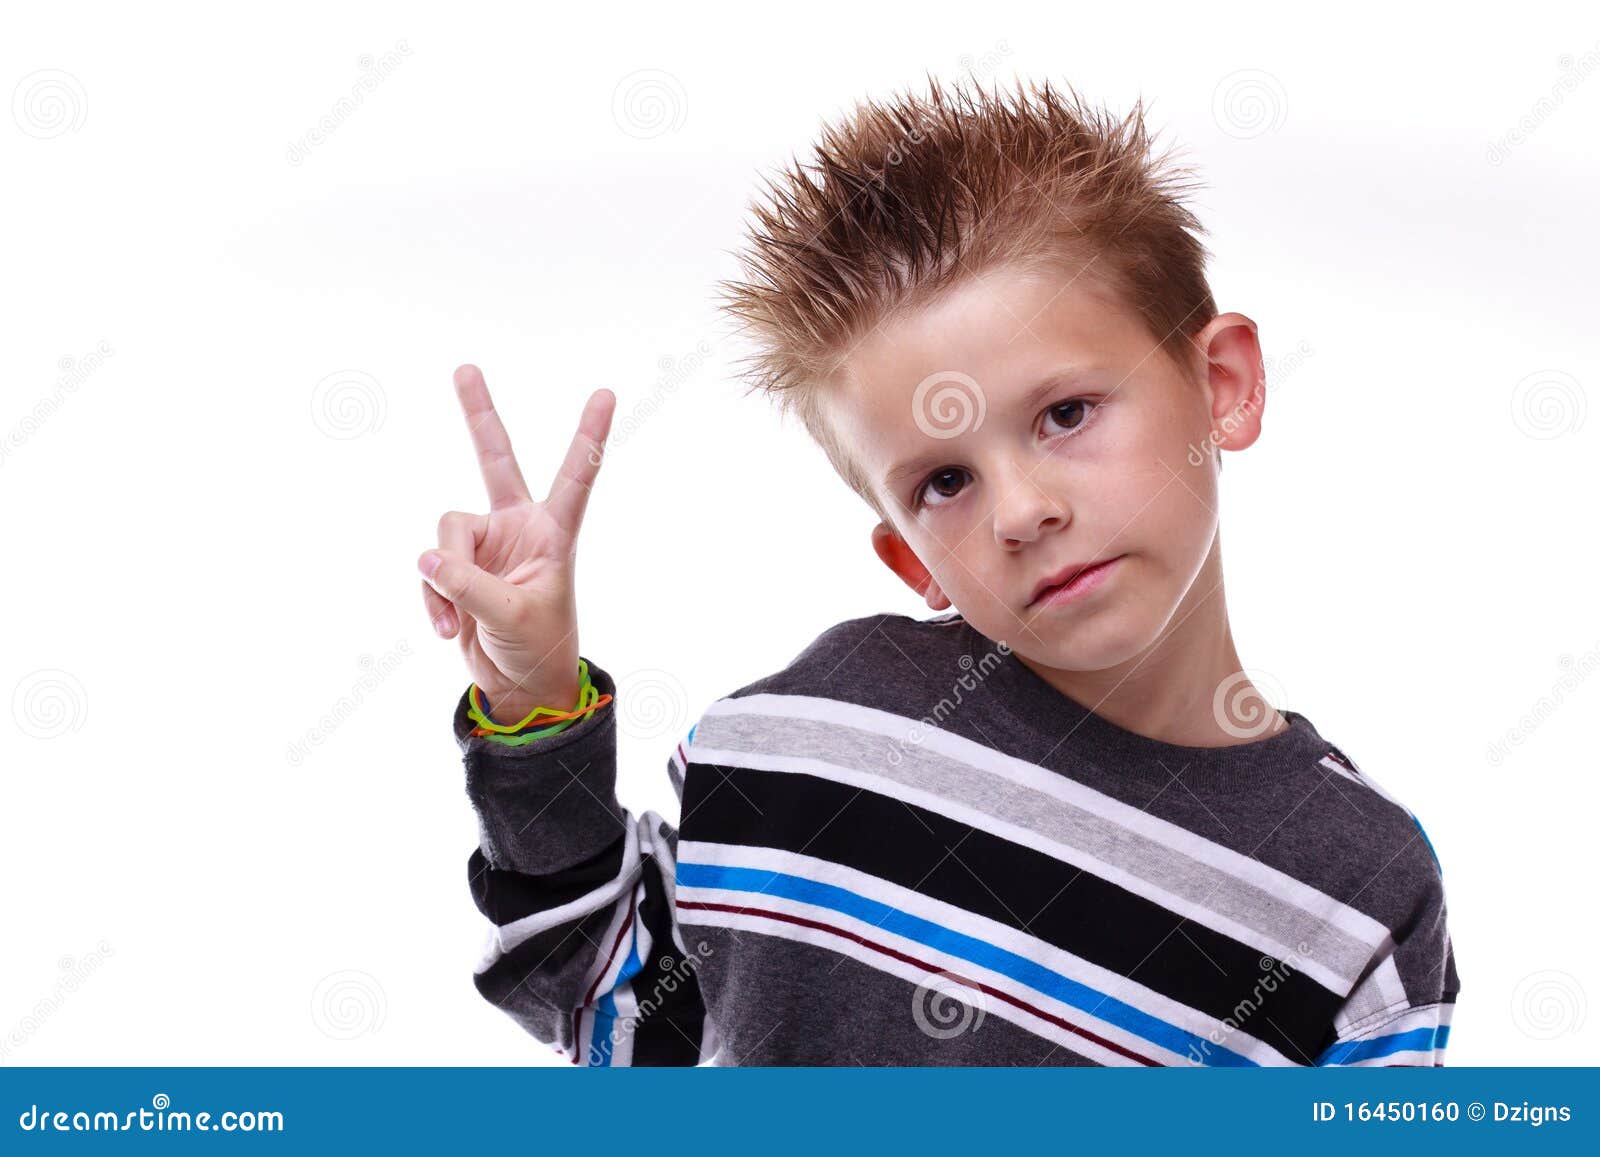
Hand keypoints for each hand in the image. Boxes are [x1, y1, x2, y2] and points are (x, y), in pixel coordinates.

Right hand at [419, 364, 614, 723]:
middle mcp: (519, 527)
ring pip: (444, 535)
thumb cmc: (538, 648)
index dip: (589, 435)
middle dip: (478, 415)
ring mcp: (486, 544)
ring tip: (458, 619)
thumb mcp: (512, 619)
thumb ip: (470, 586)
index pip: (576, 476)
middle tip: (464, 368)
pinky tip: (448, 628)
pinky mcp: (458, 566)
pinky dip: (434, 599)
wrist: (518, 685)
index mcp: (554, 533)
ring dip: (444, 581)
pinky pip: (430, 569)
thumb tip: (426, 558)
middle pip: (494, 459)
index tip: (607, 394)